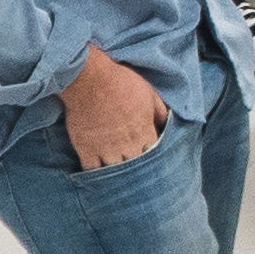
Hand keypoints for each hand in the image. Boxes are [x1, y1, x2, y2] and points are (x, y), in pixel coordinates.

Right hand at [60, 43, 169, 168]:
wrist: (90, 79)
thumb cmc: (121, 82)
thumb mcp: (149, 93)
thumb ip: (160, 111)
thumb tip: (169, 123)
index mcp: (144, 132)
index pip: (154, 153)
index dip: (154, 156)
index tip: (151, 155)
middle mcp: (127, 145)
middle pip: (136, 166)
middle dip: (137, 168)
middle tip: (136, 170)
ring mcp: (105, 149)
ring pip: (115, 171)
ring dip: (118, 172)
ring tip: (119, 174)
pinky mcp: (86, 148)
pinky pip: (92, 170)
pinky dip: (95, 174)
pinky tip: (98, 174)